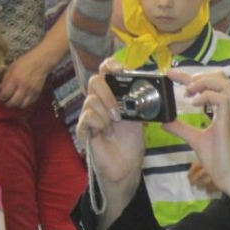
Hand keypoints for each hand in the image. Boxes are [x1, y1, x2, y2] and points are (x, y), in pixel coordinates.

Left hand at [0, 48, 50, 108]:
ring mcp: (31, 91)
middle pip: (13, 102)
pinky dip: (24, 103)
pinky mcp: (38, 93)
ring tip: (13, 102)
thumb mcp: (10, 68)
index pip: (5, 94)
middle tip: (4, 102)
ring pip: (22, 105)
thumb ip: (5, 80)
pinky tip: (21, 100)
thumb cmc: (24, 62)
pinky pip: (30, 103)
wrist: (41, 62)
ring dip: (16, 105)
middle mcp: (23, 87)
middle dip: (7, 104)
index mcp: (14, 79)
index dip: (0, 98)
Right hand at [76, 59, 145, 188]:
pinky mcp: (83, 128)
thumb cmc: (131, 140)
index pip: (105, 72)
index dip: (109, 66)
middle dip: (109, 94)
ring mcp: (89, 114)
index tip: (118, 69)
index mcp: (112, 96)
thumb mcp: (138, 117)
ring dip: (106, 114)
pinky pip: (87, 116)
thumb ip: (137, 102)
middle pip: (95, 81)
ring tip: (114, 126)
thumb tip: (146, 88)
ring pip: (91, 100)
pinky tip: (104, 132)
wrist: (126, 163)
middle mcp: (99, 101)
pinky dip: (99, 123)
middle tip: (119, 112)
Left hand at [161, 69, 229, 197]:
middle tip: (183, 84)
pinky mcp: (227, 123)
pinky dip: (206, 97)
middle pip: (222, 78)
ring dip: (205, 83)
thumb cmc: (218, 160)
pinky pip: (221, 99)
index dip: (191, 76)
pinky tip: (194, 104)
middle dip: (201, 75)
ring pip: (225, 84)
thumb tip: (165, 121)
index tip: (173, 75)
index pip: (210, 85)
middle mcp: (228, 110)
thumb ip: (182, 128)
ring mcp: (229, 115)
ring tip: (189, 92)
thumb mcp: (195, 140)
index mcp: (222, 111)